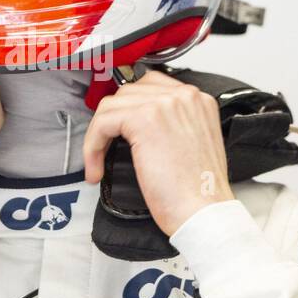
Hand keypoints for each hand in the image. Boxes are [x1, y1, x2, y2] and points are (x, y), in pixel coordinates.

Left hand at [82, 71, 233, 235]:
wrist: (204, 211)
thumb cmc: (199, 191)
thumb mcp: (193, 145)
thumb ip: (173, 125)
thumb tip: (140, 128)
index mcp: (197, 101)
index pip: (151, 87)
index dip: (129, 110)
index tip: (119, 130)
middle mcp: (183, 96)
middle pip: (128, 93)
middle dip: (112, 121)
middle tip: (105, 148)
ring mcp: (163, 104)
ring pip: (112, 106)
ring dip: (98, 136)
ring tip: (99, 162)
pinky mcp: (143, 120)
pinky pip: (102, 123)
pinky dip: (92, 146)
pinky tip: (97, 167)